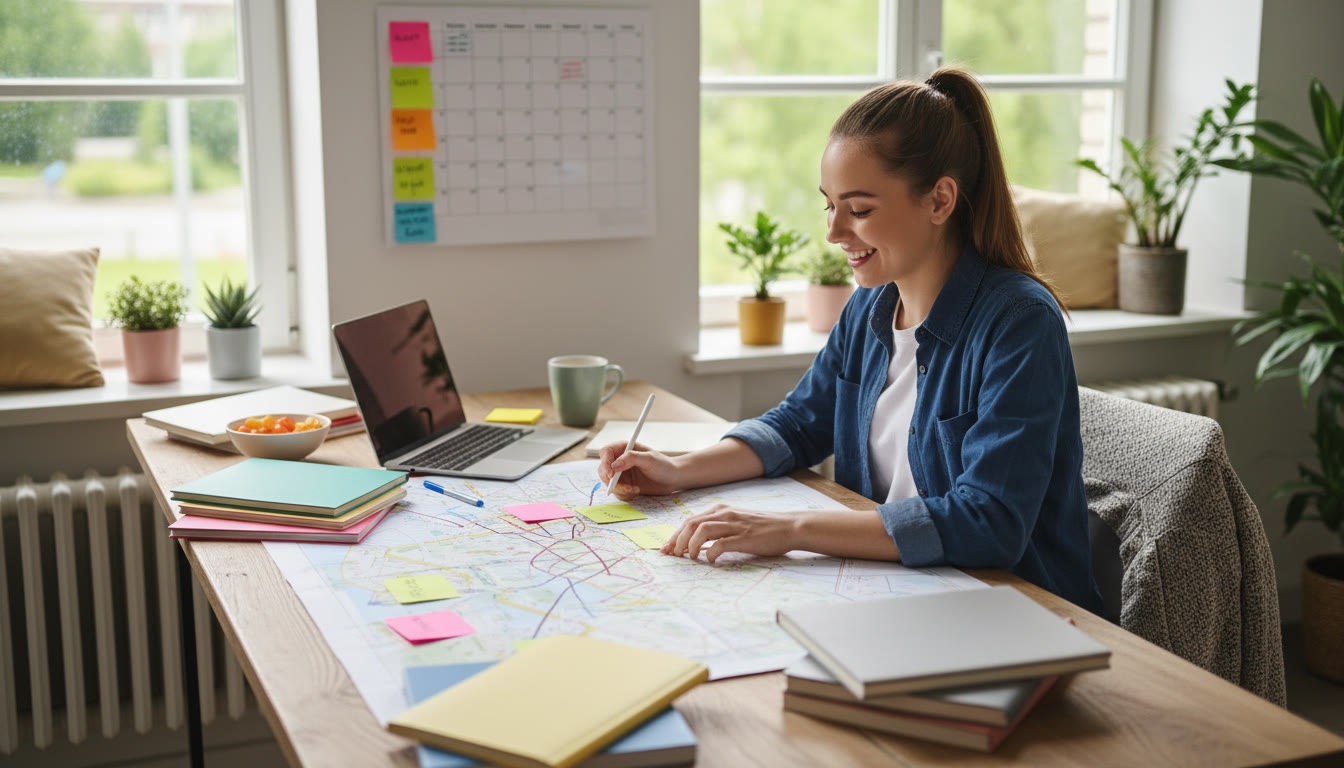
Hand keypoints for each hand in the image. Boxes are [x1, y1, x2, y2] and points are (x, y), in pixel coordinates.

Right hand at [596, 441, 682, 498]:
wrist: (672, 479)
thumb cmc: (663, 465)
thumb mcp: (649, 459)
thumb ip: (631, 458)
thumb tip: (614, 466)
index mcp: (624, 448)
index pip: (606, 452)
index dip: (605, 462)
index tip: (611, 474)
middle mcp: (620, 460)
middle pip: (603, 469)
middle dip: (611, 481)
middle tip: (624, 488)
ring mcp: (621, 473)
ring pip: (608, 483)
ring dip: (620, 489)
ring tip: (634, 489)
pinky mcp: (625, 485)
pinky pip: (617, 492)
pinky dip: (624, 494)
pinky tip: (636, 491)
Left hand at [660, 504, 800, 562]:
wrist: (790, 526)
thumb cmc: (764, 528)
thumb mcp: (738, 521)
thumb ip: (719, 527)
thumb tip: (697, 543)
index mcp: (722, 509)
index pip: (690, 520)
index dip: (675, 535)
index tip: (667, 549)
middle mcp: (725, 513)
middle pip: (690, 523)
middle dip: (677, 540)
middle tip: (673, 555)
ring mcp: (734, 524)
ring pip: (700, 530)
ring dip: (690, 545)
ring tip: (689, 557)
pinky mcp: (743, 537)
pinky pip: (719, 544)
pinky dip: (709, 553)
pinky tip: (710, 560)